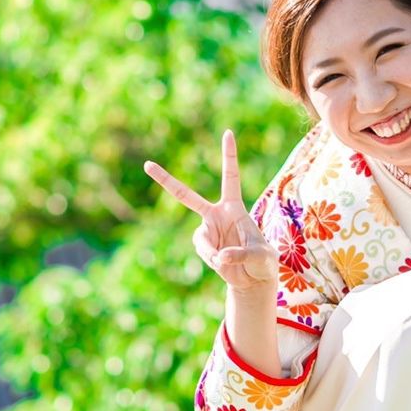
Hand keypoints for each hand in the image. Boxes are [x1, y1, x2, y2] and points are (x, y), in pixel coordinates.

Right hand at [144, 131, 278, 291]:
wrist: (253, 278)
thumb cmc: (263, 261)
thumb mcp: (261, 256)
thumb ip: (242, 254)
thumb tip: (220, 256)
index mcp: (234, 207)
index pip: (231, 176)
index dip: (229, 155)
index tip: (227, 133)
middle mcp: (216, 215)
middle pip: (186, 196)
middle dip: (166, 181)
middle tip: (147, 164)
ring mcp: (207, 231)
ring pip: (200, 239)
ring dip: (212, 252)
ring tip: (228, 260)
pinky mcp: (203, 247)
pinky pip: (203, 251)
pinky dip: (212, 259)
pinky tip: (223, 264)